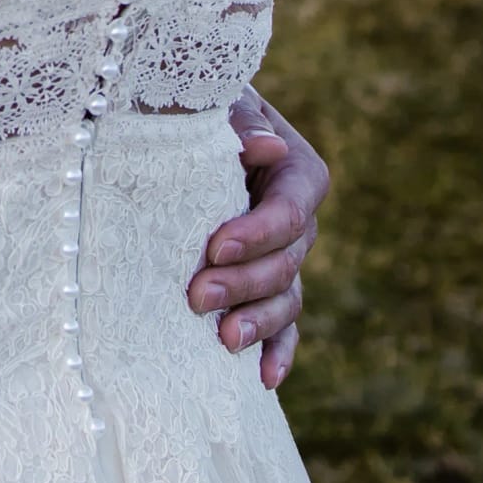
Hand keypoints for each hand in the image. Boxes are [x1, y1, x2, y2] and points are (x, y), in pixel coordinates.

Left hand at [191, 93, 328, 390]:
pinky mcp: (264, 289)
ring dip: (258, 323)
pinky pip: (282, 327)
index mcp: (296, 173)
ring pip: (286, 300)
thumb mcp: (218, 103)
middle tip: (197, 296)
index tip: (215, 246)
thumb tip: (266, 149)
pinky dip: (277, 352)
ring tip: (224, 341)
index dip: (258, 233)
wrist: (183, 132)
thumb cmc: (200, 110)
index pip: (289, 209)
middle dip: (244, 283)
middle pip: (286, 261)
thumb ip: (239, 122)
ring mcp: (284, 260)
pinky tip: (263, 380)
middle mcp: (298, 222)